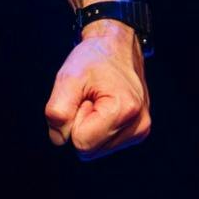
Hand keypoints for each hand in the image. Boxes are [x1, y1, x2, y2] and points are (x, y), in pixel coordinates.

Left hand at [47, 21, 151, 159]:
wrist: (117, 47)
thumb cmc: (94, 59)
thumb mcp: (67, 78)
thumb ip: (57, 112)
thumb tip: (59, 139)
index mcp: (124, 110)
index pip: (81, 143)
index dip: (73, 121)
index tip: (83, 98)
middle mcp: (138, 125)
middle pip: (89, 150)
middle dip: (80, 126)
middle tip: (89, 100)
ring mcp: (141, 130)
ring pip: (95, 150)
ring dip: (89, 128)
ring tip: (97, 102)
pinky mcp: (138, 131)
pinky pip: (104, 145)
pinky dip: (98, 129)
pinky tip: (105, 108)